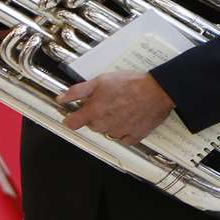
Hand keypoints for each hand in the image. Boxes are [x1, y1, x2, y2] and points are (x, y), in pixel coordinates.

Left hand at [57, 71, 174, 145]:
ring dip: (109, 123)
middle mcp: (105, 125)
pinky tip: (129, 118)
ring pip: (107, 132)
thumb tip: (62, 98)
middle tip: (105, 103)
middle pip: (91, 126)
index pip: (73, 124)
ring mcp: (119, 132)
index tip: (73, 115)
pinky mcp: (134, 136)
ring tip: (119, 108)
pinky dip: (124, 131)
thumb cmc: (131, 84)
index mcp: (94, 112)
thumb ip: (78, 91)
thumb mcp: (100, 81)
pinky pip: (123, 139)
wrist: (157, 90)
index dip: (71, 118)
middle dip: (94, 116)